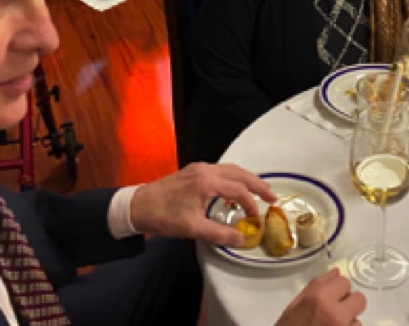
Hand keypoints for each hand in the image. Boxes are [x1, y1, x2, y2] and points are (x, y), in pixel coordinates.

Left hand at [129, 162, 275, 244]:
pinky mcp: (192, 172)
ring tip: (259, 190)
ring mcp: (198, 168)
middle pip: (239, 173)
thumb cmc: (163, 216)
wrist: (137, 206)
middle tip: (272, 196)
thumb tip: (242, 239)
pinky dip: (233, 178)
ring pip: (230, 169)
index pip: (238, 189)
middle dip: (257, 184)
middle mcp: (205, 170)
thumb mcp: (192, 228)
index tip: (256, 217)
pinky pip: (220, 170)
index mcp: (206, 181)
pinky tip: (234, 188)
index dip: (251, 203)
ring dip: (246, 179)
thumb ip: (219, 234)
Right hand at [275, 269, 366, 325]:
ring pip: (358, 319)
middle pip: (359, 300)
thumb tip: (336, 273)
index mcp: (319, 298)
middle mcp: (335, 313)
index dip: (338, 290)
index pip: (345, 282)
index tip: (330, 297)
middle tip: (335, 312)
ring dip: (348, 322)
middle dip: (348, 304)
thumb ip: (317, 286)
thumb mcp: (294, 306)